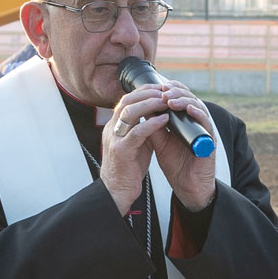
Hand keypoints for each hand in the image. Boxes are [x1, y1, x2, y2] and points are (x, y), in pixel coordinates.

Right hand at [99, 86, 169, 216]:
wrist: (117, 191)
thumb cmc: (128, 168)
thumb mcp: (136, 144)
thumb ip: (144, 129)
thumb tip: (158, 116)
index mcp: (115, 126)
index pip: (126, 100)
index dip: (143, 91)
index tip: (159, 87)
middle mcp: (112, 129)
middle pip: (127, 101)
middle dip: (147, 93)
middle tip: (164, 90)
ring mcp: (115, 139)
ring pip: (129, 113)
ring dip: (149, 104)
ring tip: (165, 101)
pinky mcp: (121, 151)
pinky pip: (137, 133)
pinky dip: (151, 124)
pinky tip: (164, 119)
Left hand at [143, 79, 218, 211]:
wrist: (186, 186)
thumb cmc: (176, 165)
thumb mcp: (160, 142)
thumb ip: (153, 126)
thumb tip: (142, 109)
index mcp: (184, 121)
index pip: (180, 98)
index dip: (171, 89)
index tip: (157, 86)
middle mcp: (196, 122)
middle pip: (189, 98)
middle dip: (176, 92)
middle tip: (163, 90)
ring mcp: (204, 131)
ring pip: (198, 107)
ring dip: (185, 100)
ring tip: (171, 99)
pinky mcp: (210, 141)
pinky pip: (206, 124)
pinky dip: (198, 114)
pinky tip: (188, 109)